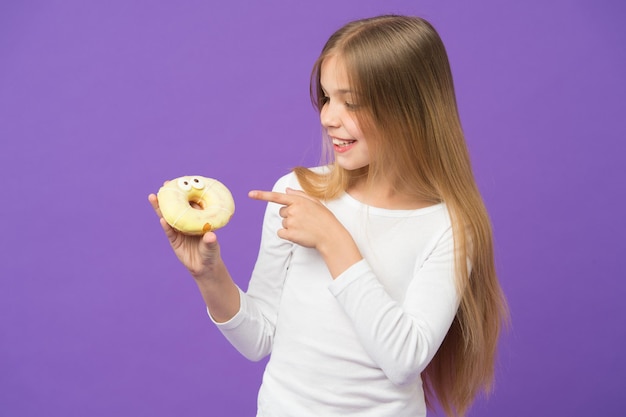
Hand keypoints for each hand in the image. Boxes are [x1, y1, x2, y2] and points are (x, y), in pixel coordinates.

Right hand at [148, 192, 222, 279]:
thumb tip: (210, 236)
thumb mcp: (212, 247)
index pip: (191, 203)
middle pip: (177, 208)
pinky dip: (165, 225)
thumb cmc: (210, 253)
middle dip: (171, 196)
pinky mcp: (174, 241)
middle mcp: (187, 223)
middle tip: (165, 184)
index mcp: (197, 220)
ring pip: (169, 217)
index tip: (181, 183)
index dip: (186, 193)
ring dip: (161, 208)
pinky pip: (169, 232)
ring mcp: (179, 231)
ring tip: (153, 197)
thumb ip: (210, 242)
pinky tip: (161, 218)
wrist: (204, 267)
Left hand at [248, 188, 362, 277]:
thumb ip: (300, 195)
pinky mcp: (290, 234)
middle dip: (290, 215)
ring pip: (283, 223)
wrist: (330, 235)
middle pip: (282, 212)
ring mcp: (291, 222)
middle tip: (304, 220)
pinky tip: (299, 235)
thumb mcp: (315, 202)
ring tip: (304, 228)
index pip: (277, 197)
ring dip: (291, 226)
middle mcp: (293, 210)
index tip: (250, 194)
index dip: (262, 195)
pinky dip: (288, 235)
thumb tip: (286, 190)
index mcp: (298, 200)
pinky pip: (281, 233)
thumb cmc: (324, 218)